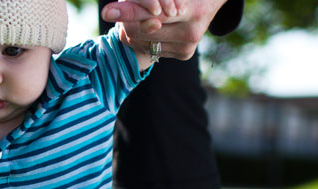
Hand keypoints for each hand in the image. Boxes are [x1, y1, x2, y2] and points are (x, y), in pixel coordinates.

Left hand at [102, 0, 227, 59]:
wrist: (210, 0)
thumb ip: (141, 3)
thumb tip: (107, 12)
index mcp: (193, 11)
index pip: (150, 15)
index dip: (129, 12)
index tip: (107, 11)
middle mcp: (190, 33)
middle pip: (141, 32)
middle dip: (129, 19)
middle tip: (122, 8)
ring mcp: (187, 47)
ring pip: (141, 42)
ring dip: (134, 28)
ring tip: (142, 16)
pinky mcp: (184, 54)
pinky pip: (150, 49)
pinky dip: (144, 38)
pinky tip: (152, 27)